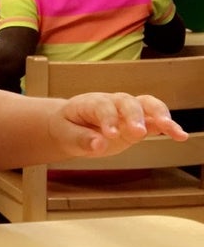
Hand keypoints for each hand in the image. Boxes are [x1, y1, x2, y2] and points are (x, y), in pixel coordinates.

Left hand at [52, 92, 187, 156]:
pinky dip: (168, 127)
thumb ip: (82, 140)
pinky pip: (155, 120)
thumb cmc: (67, 128)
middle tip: (139, 133)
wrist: (71, 126)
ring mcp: (127, 111)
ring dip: (160, 115)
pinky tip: (180, 136)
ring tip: (171, 129)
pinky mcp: (138, 122)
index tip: (110, 135)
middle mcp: (111, 102)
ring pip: (146, 105)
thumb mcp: (66, 135)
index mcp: (90, 103)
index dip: (108, 119)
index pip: (102, 107)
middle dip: (134, 116)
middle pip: (127, 102)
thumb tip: (99, 145)